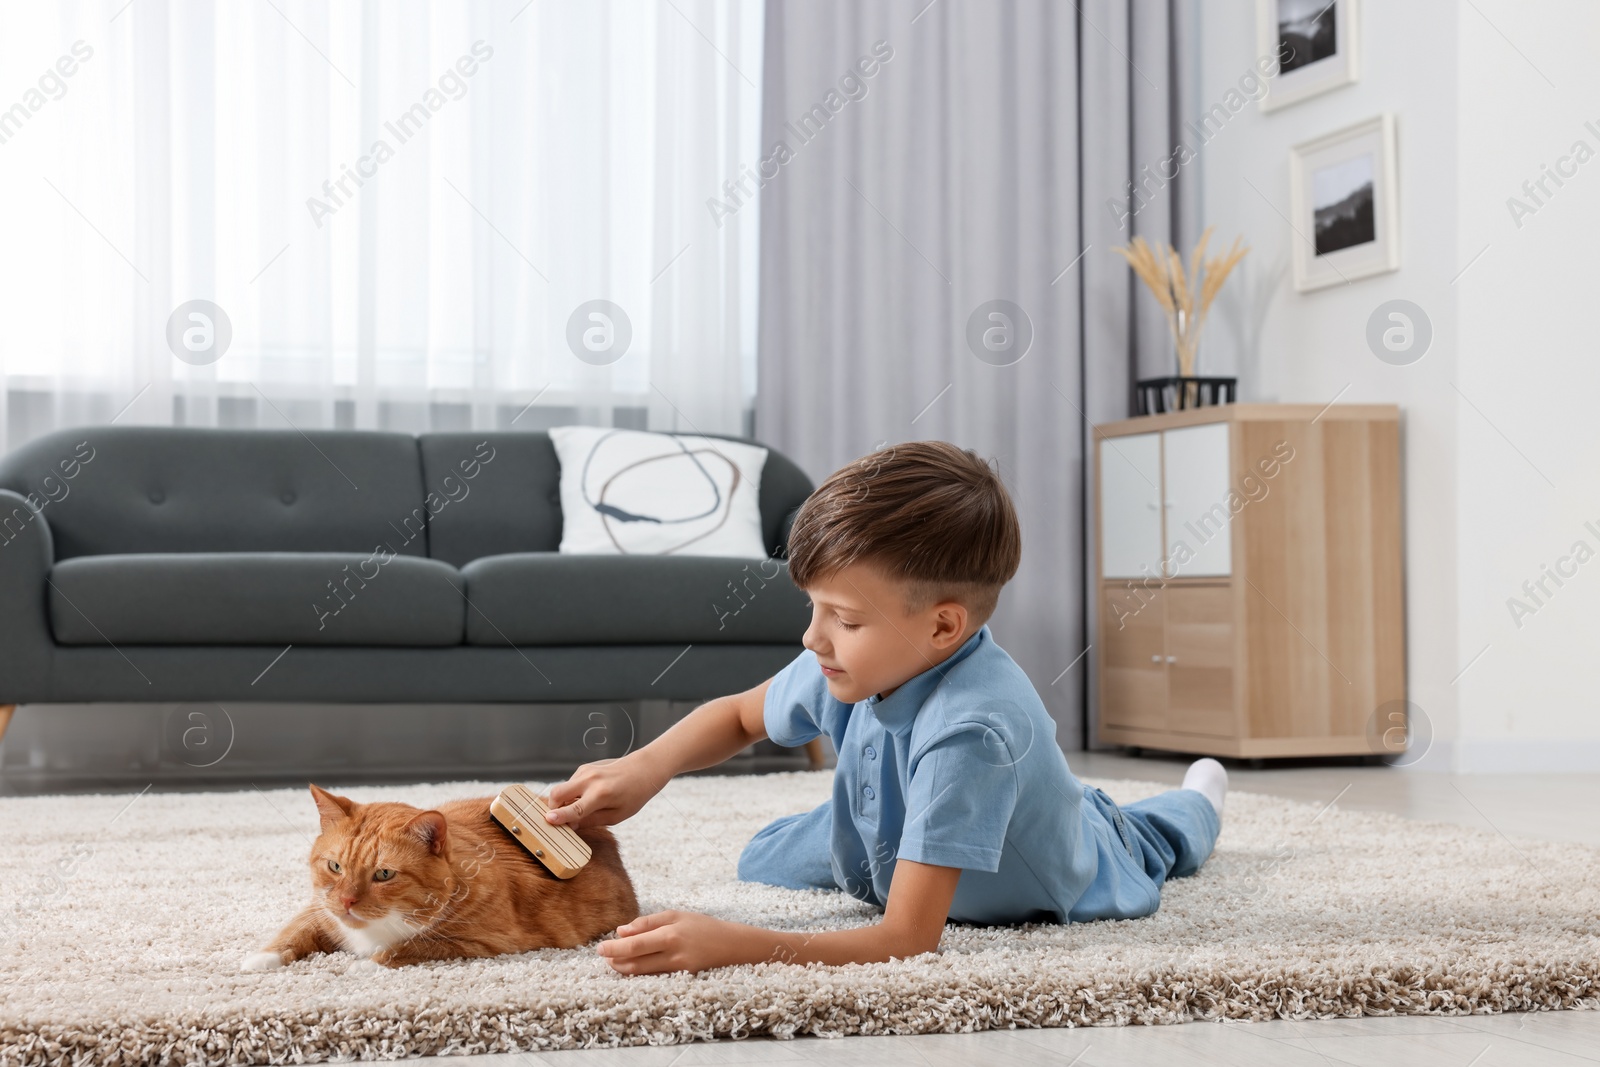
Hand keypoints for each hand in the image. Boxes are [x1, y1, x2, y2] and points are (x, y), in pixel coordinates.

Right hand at [545, 754, 663, 828]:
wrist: (643, 769)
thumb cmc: (633, 796)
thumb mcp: (617, 815)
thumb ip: (592, 820)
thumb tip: (570, 825)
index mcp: (601, 794)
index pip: (576, 808)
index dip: (560, 816)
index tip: (548, 820)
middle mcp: (590, 780)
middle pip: (557, 793)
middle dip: (552, 808)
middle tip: (557, 819)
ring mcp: (586, 771)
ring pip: (562, 788)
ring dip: (563, 801)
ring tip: (581, 808)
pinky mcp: (584, 768)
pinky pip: (570, 784)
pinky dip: (572, 794)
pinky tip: (588, 797)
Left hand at [597, 910, 753, 974]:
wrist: (732, 945)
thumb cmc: (702, 926)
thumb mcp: (676, 915)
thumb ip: (648, 922)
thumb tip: (621, 931)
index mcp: (670, 934)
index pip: (635, 944)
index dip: (614, 948)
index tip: (600, 948)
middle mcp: (673, 954)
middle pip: (636, 963)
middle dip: (615, 961)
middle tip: (602, 956)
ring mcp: (678, 969)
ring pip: (643, 973)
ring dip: (624, 969)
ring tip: (613, 962)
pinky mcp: (682, 979)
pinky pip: (655, 977)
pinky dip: (640, 973)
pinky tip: (631, 967)